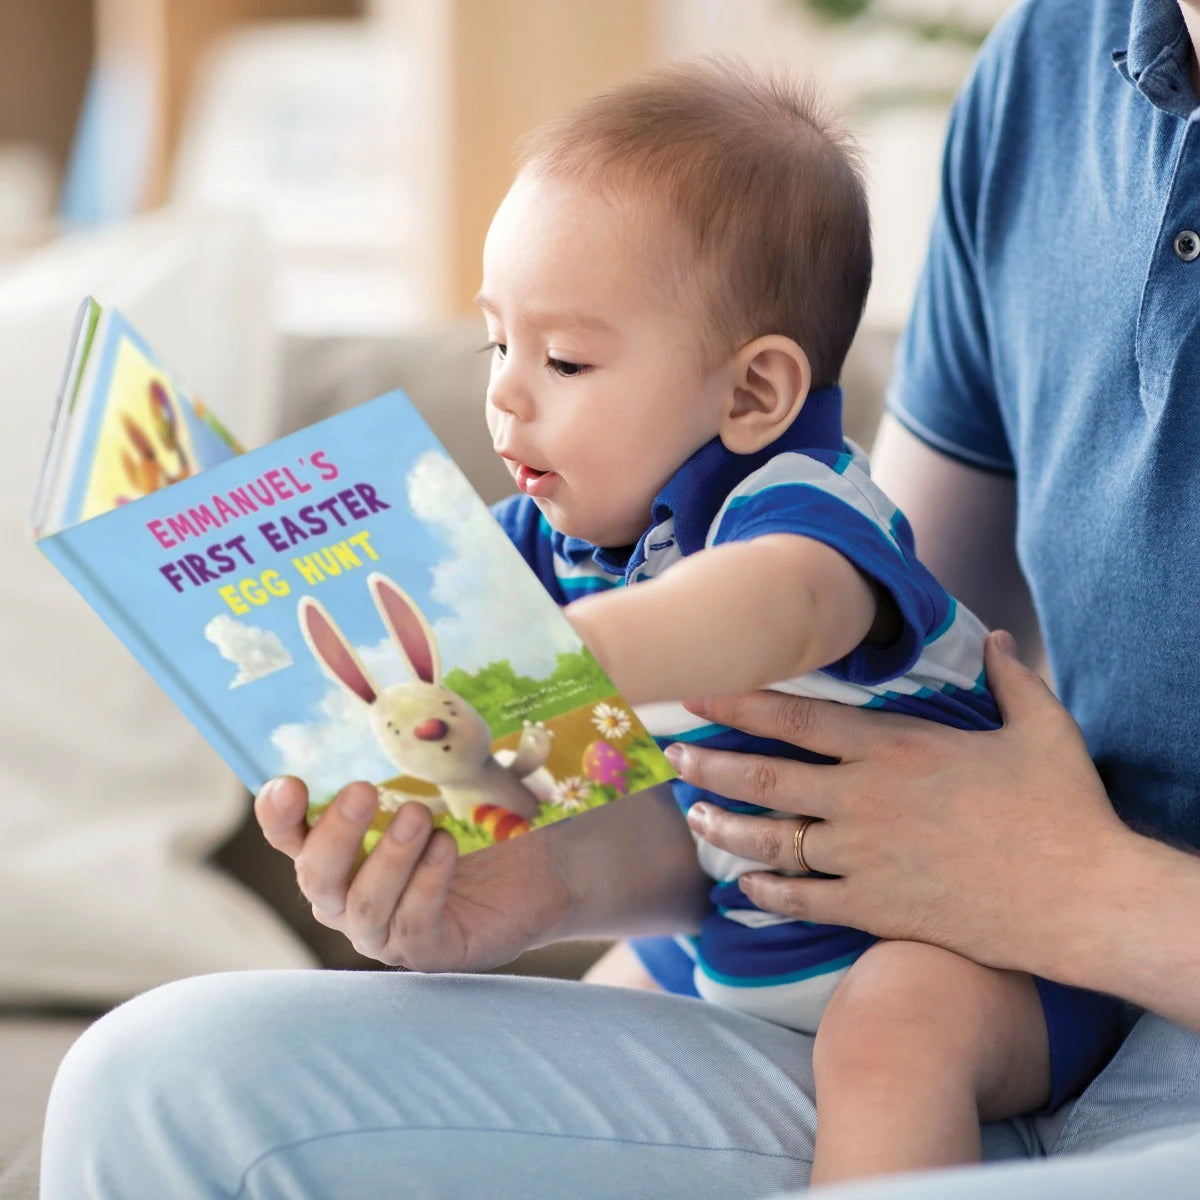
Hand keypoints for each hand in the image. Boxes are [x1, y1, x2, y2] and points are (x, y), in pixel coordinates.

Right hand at [254, 777, 567, 971]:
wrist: (545, 867)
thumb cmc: (483, 819)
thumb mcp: (447, 782)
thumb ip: (415, 758)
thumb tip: (412, 712)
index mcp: (340, 853)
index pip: (290, 838)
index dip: (278, 816)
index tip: (288, 784)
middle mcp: (348, 897)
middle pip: (317, 876)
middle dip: (336, 833)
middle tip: (362, 790)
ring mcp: (385, 931)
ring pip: (364, 904)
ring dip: (389, 856)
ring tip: (418, 815)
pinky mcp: (427, 952)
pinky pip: (413, 923)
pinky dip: (427, 882)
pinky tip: (446, 847)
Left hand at [669, 631, 1132, 980]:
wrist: (1079, 898)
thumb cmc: (1061, 810)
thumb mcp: (1042, 727)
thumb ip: (1009, 677)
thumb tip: (997, 638)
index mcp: (894, 749)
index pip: (796, 718)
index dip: (739, 703)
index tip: (697, 694)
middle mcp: (865, 799)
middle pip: (767, 779)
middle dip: (712, 765)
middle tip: (675, 757)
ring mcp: (865, 857)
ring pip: (773, 841)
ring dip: (726, 829)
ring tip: (694, 819)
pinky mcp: (876, 908)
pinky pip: (806, 898)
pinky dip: (769, 892)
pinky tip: (744, 887)